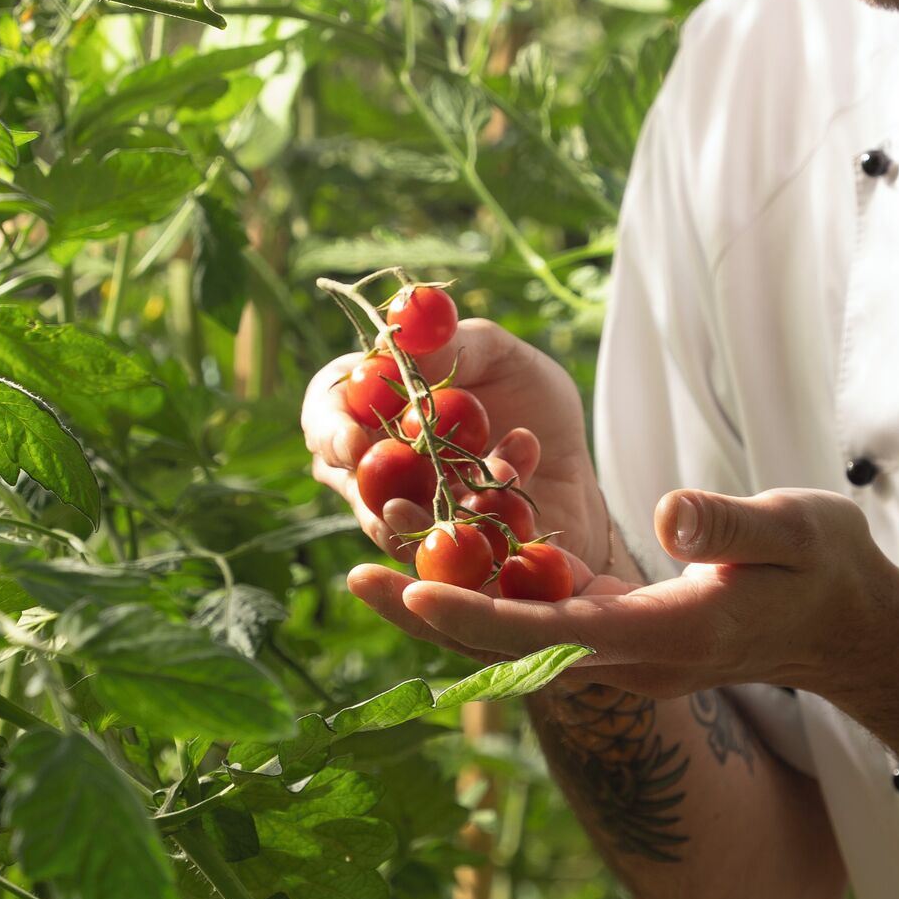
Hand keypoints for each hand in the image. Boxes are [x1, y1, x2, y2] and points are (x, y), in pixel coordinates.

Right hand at [302, 317, 612, 566]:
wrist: (574, 462)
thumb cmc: (528, 397)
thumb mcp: (503, 356)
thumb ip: (457, 344)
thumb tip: (400, 344)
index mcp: (372, 404)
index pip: (324, 413)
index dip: (328, 429)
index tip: (352, 441)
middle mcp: (375, 464)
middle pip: (342, 478)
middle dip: (366, 487)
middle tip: (397, 492)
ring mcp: (405, 513)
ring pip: (391, 523)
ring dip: (434, 502)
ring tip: (491, 467)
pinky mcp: (442, 555)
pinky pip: (448, 546)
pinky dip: (489, 507)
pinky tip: (521, 464)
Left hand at [389, 483, 898, 694]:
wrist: (849, 624)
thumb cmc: (829, 569)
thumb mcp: (795, 531)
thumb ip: (728, 522)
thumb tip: (667, 510)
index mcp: (664, 637)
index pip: (552, 632)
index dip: (478, 613)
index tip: (413, 589)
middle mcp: (629, 657)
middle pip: (510, 646)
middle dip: (431, 615)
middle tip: (355, 579)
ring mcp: (620, 651)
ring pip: (516, 634)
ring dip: (448, 602)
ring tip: (375, 560)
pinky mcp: (618, 632)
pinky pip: (540, 616)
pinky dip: (490, 588)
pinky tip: (445, 546)